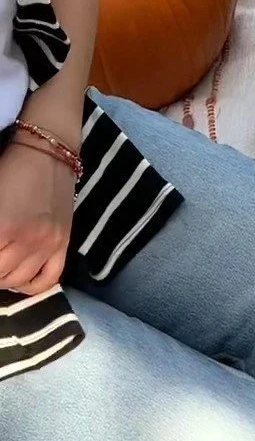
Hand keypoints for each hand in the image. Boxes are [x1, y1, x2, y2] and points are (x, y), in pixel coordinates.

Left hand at [0, 141, 76, 294]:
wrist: (48, 153)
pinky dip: (32, 287)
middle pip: (0, 274)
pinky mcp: (62, 246)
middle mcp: (26, 242)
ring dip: (4, 279)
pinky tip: (20, 282)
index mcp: (3, 227)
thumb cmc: (11, 168)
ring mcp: (47, 246)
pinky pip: (48, 279)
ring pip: (19, 281)